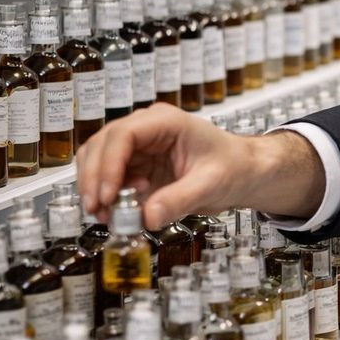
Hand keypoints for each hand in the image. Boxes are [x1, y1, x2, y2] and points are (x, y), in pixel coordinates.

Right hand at [75, 103, 325, 228]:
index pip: (124, 135)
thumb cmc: (234, 167)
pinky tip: (120, 211)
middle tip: (98, 211)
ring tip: (108, 215)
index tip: (107, 194)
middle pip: (102, 145)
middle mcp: (147, 129)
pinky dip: (106, 194)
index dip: (108, 164)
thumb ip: (180, 199)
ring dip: (96, 188)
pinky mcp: (137, 164)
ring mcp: (140, 146)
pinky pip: (110, 177)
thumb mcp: (211, 184)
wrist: (245, 172)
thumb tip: (148, 217)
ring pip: (98, 160)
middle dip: (94, 179)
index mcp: (166, 122)